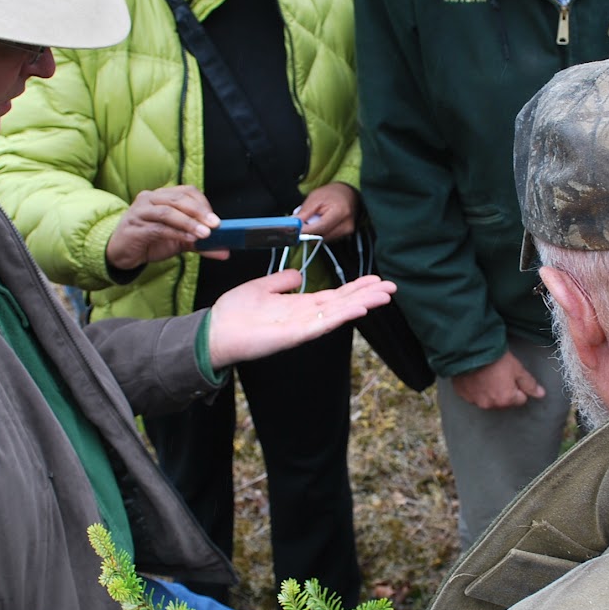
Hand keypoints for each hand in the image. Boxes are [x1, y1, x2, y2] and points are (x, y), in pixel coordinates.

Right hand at [105, 186, 226, 271]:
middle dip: (199, 212)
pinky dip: (176, 233)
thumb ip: (201, 244)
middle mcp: (150, 198)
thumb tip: (225, 252)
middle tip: (215, 225)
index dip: (202, 203)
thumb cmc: (150, 241)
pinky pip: (158, 227)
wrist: (121, 253)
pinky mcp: (134, 226)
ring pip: (168, 211)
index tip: (215, 220)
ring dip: (189, 223)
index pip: (186, 191)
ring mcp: (140, 211)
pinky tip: (189, 240)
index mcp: (162, 196)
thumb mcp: (179, 241)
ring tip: (205, 234)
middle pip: (178, 199)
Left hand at [207, 269, 394, 367]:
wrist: (216, 331)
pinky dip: (343, 316)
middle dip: (367, 295)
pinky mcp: (296, 335)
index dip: (355, 288)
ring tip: (385, 296)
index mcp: (300, 305)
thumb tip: (298, 274)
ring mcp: (304, 327)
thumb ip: (281, 281)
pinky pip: (324, 324)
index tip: (376, 279)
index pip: (335, 295)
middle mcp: (306, 316)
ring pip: (340, 313)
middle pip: (344, 303)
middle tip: (392, 287)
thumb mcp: (261, 287)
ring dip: (363, 304)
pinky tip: (360, 308)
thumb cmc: (234, 312)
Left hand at [293, 182, 359, 239]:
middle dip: (309, 232)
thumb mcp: (315, 197)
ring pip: (323, 239)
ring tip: (316, 219)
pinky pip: (327, 239)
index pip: (319, 228)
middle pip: (320, 236)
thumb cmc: (332, 194)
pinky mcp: (346, 235)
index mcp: (340, 212)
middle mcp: (346, 224)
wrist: (347, 194)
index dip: (305, 231)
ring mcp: (347, 231)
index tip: (294, 230)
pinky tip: (322, 223)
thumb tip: (294, 223)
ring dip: (315, 232)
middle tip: (303, 223)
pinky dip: (321, 233)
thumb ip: (304, 212)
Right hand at [451, 349, 545, 409]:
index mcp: (506, 399)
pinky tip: (476, 376)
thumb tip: (541, 394)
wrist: (469, 350)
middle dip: (504, 390)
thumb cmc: (494, 358)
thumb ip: (529, 384)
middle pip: (504, 401)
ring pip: (488, 399)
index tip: (512, 375)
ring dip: (489, 390)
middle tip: (499, 374)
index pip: (520, 399)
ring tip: (487, 374)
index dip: (519, 386)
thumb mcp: (517, 368)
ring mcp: (475, 401)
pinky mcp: (464, 396)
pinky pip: (474, 395)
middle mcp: (490, 404)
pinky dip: (476, 388)